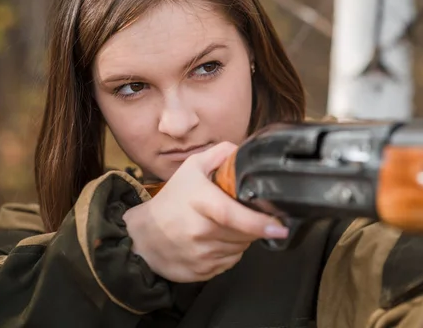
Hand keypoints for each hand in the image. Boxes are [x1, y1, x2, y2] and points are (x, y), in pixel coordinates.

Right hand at [123, 141, 288, 282]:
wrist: (143, 236)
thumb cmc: (171, 201)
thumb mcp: (191, 168)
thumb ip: (219, 154)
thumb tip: (241, 151)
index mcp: (200, 203)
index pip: (233, 215)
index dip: (259, 223)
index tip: (279, 227)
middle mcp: (201, 231)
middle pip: (244, 233)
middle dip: (251, 224)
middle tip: (236, 213)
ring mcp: (201, 255)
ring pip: (240, 249)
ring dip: (239, 238)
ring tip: (220, 226)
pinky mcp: (202, 272)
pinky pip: (229, 262)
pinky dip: (228, 252)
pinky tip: (213, 241)